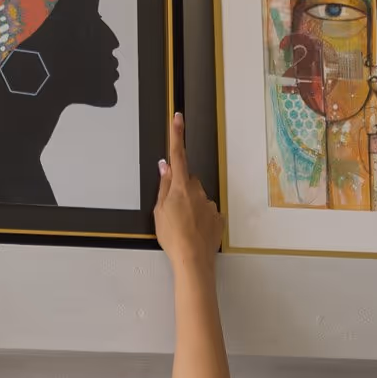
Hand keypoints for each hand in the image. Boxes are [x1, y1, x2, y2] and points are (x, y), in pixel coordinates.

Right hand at [155, 112, 221, 274]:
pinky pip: (206, 212)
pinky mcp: (217, 217)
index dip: (177, 135)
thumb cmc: (174, 237)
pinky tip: (193, 231)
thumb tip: (165, 167)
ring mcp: (209, 203)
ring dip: (190, 207)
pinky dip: (200, 218)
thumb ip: (163, 186)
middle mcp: (198, 191)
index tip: (178, 117)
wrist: (193, 260)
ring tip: (182, 226)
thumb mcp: (159, 211)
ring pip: (197, 198)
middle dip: (180, 189)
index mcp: (180, 186)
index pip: (178, 155)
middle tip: (171, 209)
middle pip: (188, 181)